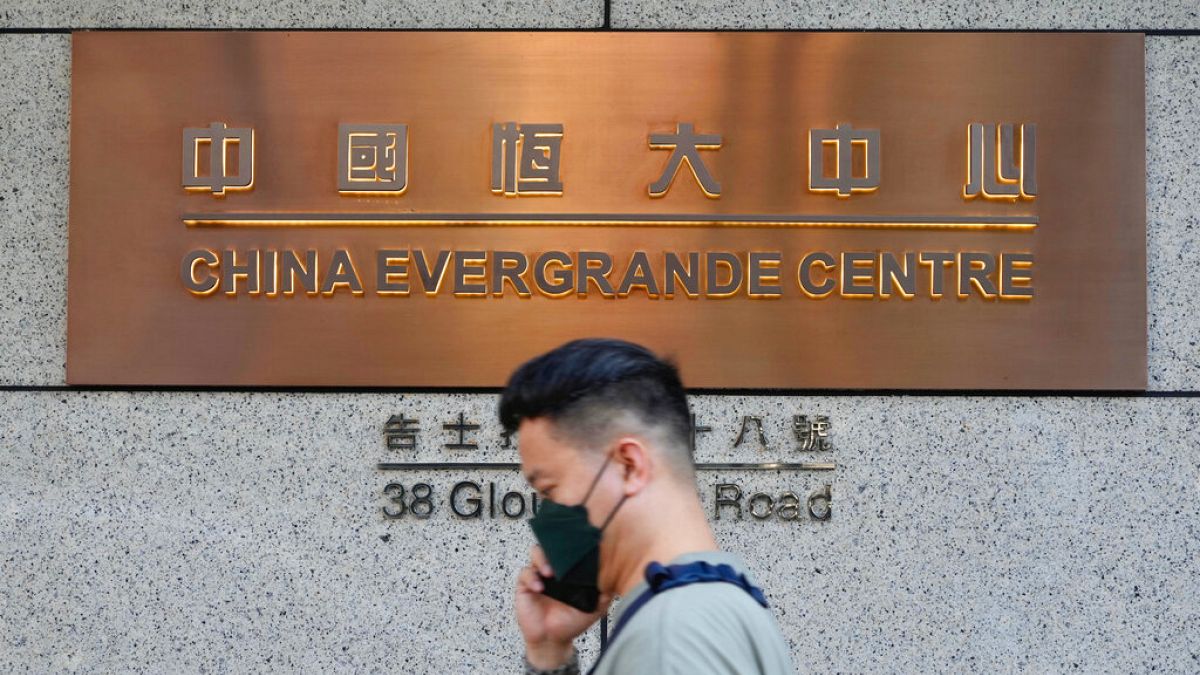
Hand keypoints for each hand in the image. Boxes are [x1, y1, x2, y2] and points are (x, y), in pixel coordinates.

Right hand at [515, 545, 611, 668]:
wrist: (553, 640)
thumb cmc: (572, 621)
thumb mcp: (593, 608)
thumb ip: (604, 594)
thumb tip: (617, 579)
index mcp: (568, 571)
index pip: (568, 550)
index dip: (572, 545)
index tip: (579, 545)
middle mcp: (553, 569)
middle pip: (551, 545)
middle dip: (556, 546)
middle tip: (562, 557)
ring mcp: (538, 575)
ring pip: (536, 553)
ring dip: (542, 559)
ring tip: (550, 572)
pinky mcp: (525, 586)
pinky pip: (525, 574)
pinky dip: (531, 578)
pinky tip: (539, 587)